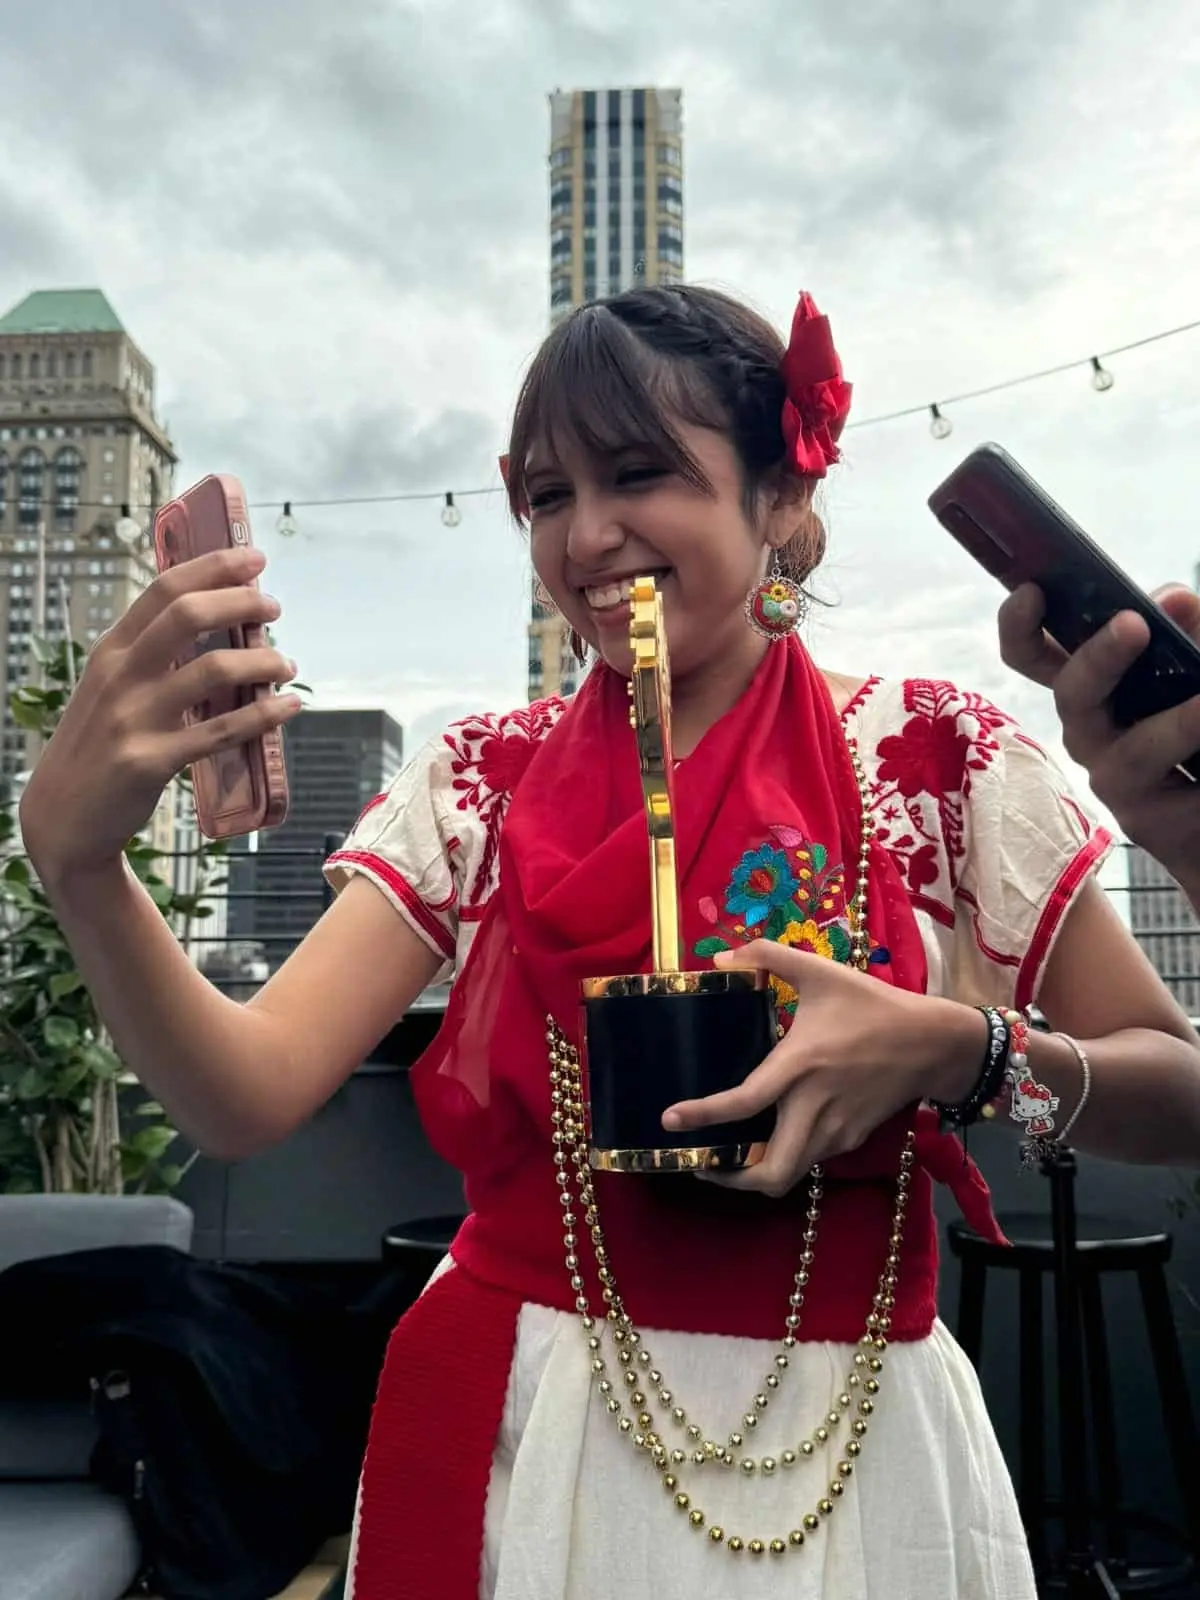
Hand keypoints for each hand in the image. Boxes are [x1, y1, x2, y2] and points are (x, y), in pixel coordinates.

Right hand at [19, 545, 300, 879]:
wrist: (63, 816)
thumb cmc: (100, 745)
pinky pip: (220, 731)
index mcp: (112, 650)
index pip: (164, 589)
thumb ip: (152, 656)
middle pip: (188, 615)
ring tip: (286, 664)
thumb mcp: (112, 687)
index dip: (214, 567)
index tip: (253, 558)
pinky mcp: (151, 760)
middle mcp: (120, 675)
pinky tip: (288, 707)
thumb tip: (213, 621)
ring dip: (262, 661)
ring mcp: (134, 717)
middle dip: (242, 602)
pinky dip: (264, 716)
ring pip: (213, 670)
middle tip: (274, 607)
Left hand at [660, 942, 982, 1196]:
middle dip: (729, 1178)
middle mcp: (814, 1107)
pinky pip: (808, 1159)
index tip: (669, 1121)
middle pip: (770, 1173)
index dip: (702, 1117)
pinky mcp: (850, 1138)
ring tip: (726, 1155)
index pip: (743, 1103)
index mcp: (799, 1065)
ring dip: (754, 1173)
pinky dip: (783, 1158)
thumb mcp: (821, 972)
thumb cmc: (873, 1005)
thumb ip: (768, 956)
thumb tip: (720, 956)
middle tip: (701, 1160)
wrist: (932, 1043)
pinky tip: (768, 1137)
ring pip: (788, 1173)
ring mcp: (836, 1130)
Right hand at [998, 582, 1199, 892]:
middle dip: (1099, 657)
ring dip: (1179, 721)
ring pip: (1134, 750)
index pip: (1034, 654)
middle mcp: (1088, 730)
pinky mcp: (1145, 820)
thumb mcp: (1194, 665)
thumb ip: (1186, 629)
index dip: (1021, 625)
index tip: (1033, 590)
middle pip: (1070, 693)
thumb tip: (1173, 598)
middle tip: (1133, 624)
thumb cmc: (1196, 729)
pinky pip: (1178, 795)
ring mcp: (1111, 778)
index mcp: (1089, 685)